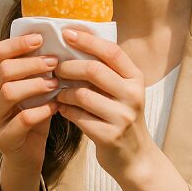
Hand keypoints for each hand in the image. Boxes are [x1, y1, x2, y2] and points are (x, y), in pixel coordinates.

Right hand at [0, 33, 59, 177]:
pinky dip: (42, 111)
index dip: (18, 43)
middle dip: (31, 64)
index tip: (41, 38)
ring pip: (9, 93)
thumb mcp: (35, 91)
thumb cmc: (34, 117)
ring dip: (36, 85)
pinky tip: (56, 107)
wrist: (27, 156)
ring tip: (56, 84)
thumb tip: (59, 44)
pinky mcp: (3, 140)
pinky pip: (21, 120)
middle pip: (3, 71)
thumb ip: (39, 71)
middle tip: (54, 62)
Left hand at [55, 29, 152, 178]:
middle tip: (55, 68)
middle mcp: (133, 95)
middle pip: (94, 70)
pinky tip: (61, 109)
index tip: (66, 33)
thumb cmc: (120, 116)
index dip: (87, 40)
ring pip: (82, 94)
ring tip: (57, 92)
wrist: (134, 157)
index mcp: (136, 78)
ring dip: (64, 92)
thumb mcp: (122, 90)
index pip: (111, 51)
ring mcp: (122, 117)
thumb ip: (106, 70)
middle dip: (69, 67)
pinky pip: (78, 116)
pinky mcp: (109, 136)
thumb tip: (72, 41)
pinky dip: (65, 110)